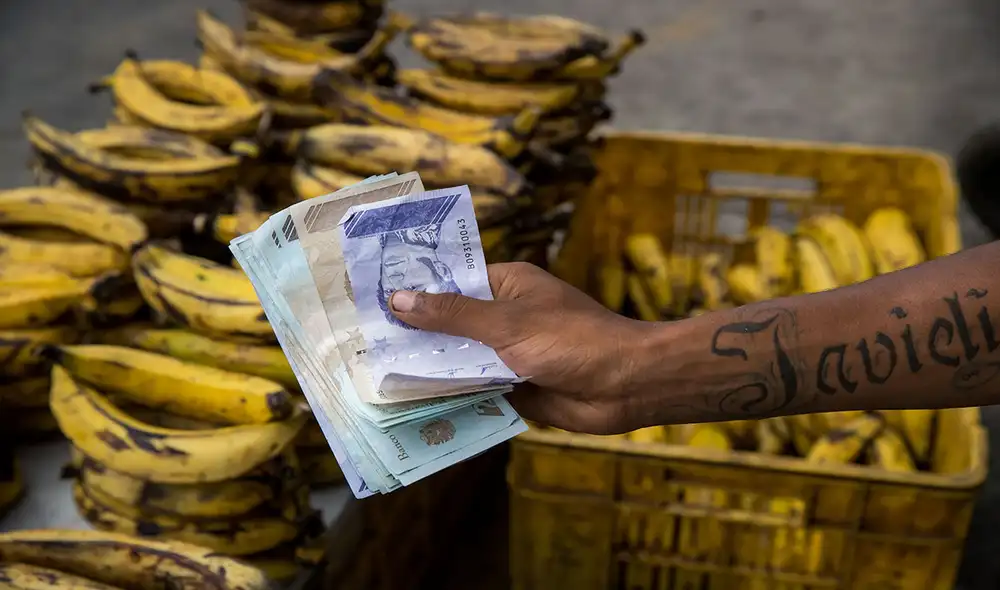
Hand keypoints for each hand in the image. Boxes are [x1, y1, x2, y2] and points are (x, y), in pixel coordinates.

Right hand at [388, 262, 654, 433]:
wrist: (626, 386)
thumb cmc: (573, 340)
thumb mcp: (506, 323)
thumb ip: (453, 315)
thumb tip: (400, 299)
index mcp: (509, 285)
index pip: (454, 281)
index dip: (417, 289)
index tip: (374, 297)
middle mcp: (507, 316)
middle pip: (453, 323)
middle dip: (418, 333)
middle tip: (365, 341)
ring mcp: (511, 353)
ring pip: (463, 359)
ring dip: (433, 367)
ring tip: (377, 372)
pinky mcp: (516, 386)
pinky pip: (478, 388)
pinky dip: (455, 394)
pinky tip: (414, 402)